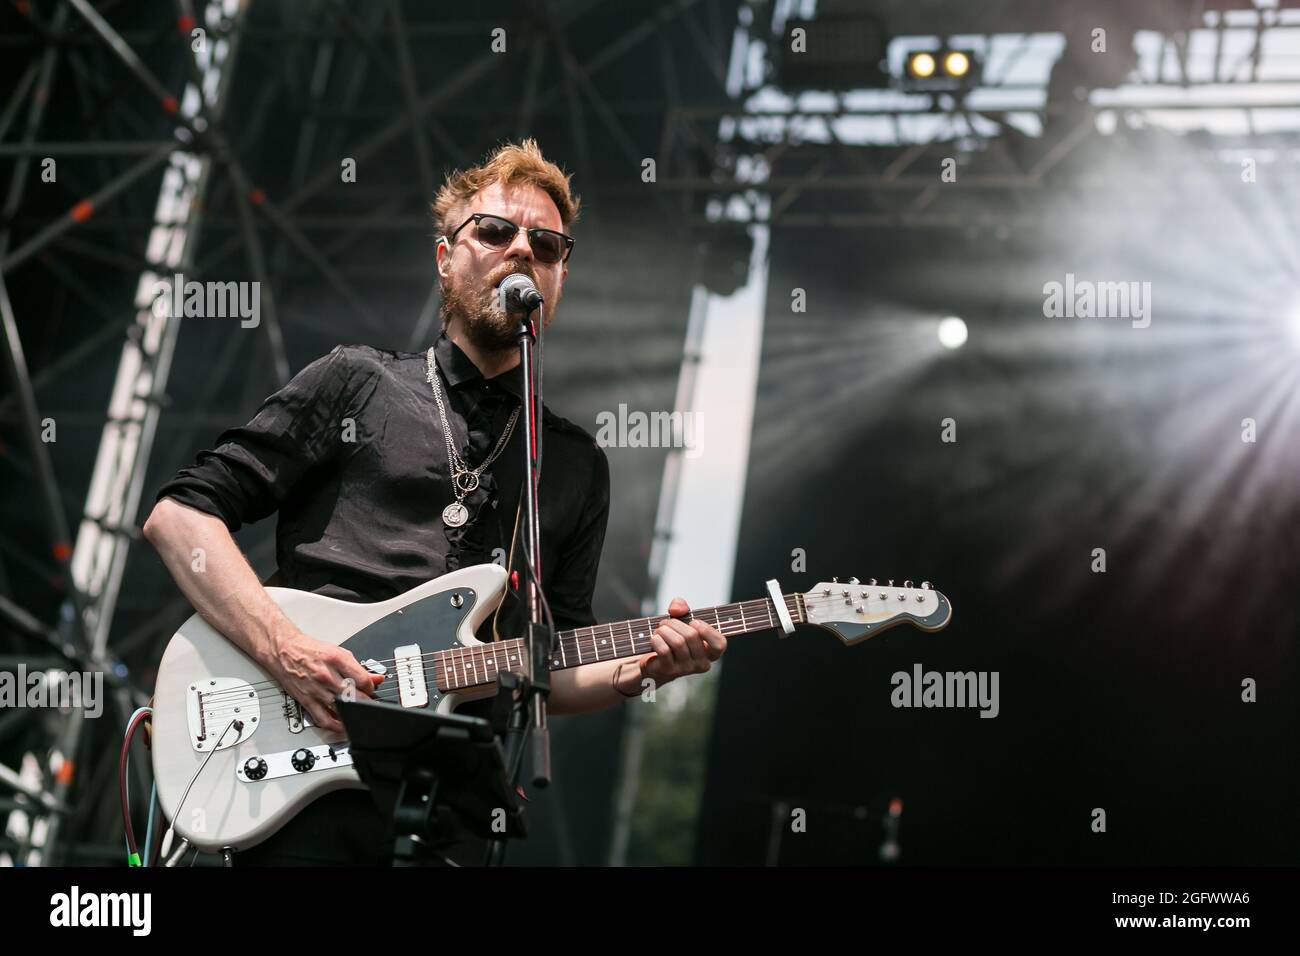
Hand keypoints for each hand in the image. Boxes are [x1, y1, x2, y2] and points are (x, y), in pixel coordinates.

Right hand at [269, 627, 383, 733]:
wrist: (284, 650)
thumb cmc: (310, 650)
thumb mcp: (339, 653)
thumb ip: (359, 668)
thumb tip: (377, 678)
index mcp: (336, 660)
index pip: (363, 680)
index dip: (371, 687)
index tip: (371, 689)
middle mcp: (326, 675)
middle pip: (354, 695)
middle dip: (366, 702)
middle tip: (370, 704)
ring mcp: (316, 689)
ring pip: (341, 708)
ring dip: (353, 713)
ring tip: (359, 714)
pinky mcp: (306, 700)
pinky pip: (323, 719)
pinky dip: (335, 726)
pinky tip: (343, 726)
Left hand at [639, 597, 726, 687]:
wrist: (656, 659)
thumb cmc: (674, 638)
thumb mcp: (681, 619)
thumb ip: (682, 607)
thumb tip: (677, 609)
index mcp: (711, 653)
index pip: (719, 644)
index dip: (707, 630)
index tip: (694, 622)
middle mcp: (701, 664)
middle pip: (692, 636)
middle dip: (675, 623)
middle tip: (666, 622)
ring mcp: (685, 669)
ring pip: (677, 642)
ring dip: (664, 630)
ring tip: (660, 629)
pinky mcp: (669, 671)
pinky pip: (664, 650)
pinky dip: (657, 639)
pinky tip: (655, 638)